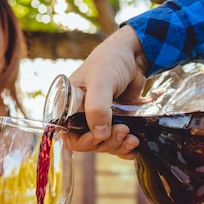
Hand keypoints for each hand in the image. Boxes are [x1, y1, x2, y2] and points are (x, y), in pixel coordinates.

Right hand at [67, 25, 147, 156]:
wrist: (133, 54)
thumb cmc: (110, 61)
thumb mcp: (101, 81)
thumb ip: (97, 108)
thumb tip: (100, 135)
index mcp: (68, 106)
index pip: (68, 135)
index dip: (83, 141)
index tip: (100, 138)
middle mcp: (80, 115)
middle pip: (89, 142)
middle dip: (107, 142)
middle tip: (124, 131)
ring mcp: (99, 119)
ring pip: (105, 144)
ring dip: (118, 145)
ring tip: (133, 138)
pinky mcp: (115, 121)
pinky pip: (117, 141)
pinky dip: (125, 148)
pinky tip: (135, 148)